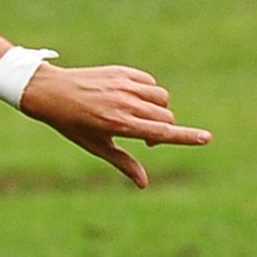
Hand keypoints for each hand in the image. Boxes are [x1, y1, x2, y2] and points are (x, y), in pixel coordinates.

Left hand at [19, 65, 210, 187]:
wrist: (50, 91)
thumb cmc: (72, 124)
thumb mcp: (96, 146)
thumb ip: (123, 162)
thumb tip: (144, 184)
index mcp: (119, 125)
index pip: (161, 133)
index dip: (186, 137)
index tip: (206, 138)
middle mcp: (125, 104)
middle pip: (165, 118)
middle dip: (161, 129)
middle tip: (141, 134)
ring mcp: (124, 86)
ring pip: (161, 99)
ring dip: (156, 109)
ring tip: (136, 114)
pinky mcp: (122, 72)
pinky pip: (150, 83)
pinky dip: (147, 91)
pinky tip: (130, 97)